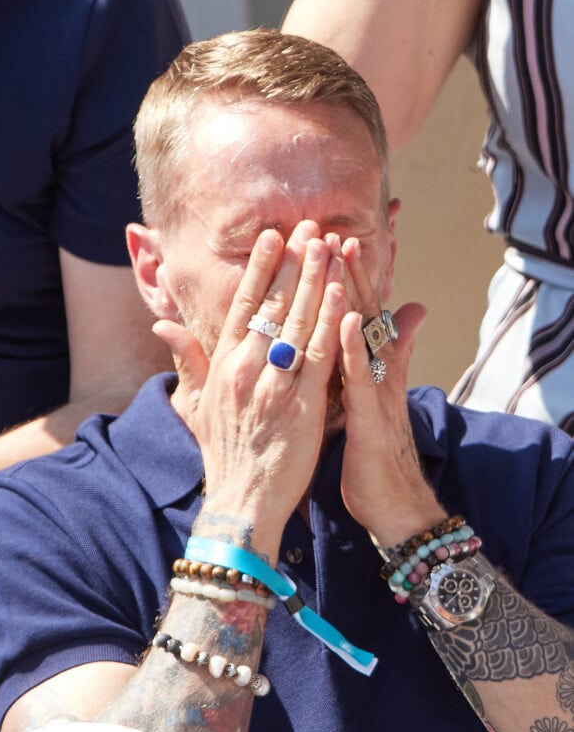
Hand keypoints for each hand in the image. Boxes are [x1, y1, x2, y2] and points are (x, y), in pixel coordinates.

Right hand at [154, 222, 346, 560]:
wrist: (242, 501)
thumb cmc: (223, 453)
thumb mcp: (195, 405)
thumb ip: (187, 361)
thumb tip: (163, 324)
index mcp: (222, 365)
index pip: (242, 305)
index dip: (259, 268)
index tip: (273, 236)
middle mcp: (245, 368)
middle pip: (273, 304)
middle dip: (293, 262)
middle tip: (309, 227)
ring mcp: (274, 385)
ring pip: (298, 321)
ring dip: (315, 280)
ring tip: (329, 246)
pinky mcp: (303, 405)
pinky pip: (321, 355)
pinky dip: (332, 322)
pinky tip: (343, 293)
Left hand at [338, 239, 444, 547]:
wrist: (392, 504)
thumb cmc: (373, 454)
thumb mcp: (370, 402)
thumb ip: (379, 359)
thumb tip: (402, 318)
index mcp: (363, 369)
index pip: (352, 313)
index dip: (342, 278)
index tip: (328, 240)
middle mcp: (372, 373)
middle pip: (358, 311)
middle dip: (347, 271)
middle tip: (335, 228)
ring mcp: (374, 391)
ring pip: (361, 333)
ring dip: (351, 292)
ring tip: (341, 252)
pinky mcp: (370, 417)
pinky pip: (359, 377)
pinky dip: (354, 347)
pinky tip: (347, 319)